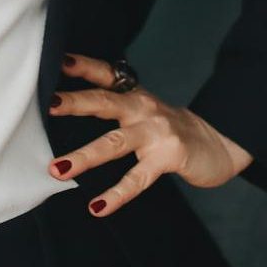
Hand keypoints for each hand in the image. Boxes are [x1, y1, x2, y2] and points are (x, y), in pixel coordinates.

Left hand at [47, 51, 253, 216]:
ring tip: (58, 169)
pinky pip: (137, 178)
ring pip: (114, 143)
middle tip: (48, 104)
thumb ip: (115, 103)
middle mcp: (143, 108)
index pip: (106, 74)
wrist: (218, 142)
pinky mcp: (168, 157)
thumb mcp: (143, 108)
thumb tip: (67, 105)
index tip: (58, 59)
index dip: (83, 66)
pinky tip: (98, 207)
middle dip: (76, 103)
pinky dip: (116, 194)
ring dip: (84, 156)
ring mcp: (156, 132)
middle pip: (105, 101)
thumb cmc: (169, 128)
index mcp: (134, 95)